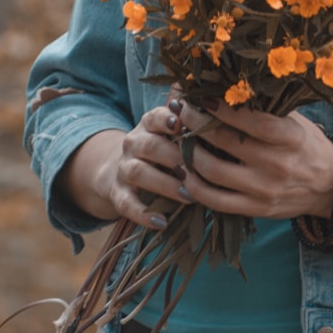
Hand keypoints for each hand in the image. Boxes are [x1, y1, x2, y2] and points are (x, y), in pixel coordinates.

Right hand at [60, 103, 191, 230]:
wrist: (116, 170)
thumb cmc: (159, 150)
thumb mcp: (169, 134)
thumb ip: (188, 126)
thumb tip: (215, 109)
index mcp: (148, 125)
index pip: (154, 116)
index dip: (166, 118)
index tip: (180, 123)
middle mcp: (134, 144)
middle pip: (149, 146)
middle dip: (175, 157)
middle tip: (202, 169)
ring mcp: (123, 169)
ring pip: (139, 173)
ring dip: (165, 184)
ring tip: (189, 196)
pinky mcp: (117, 194)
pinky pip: (126, 204)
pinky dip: (143, 215)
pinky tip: (161, 222)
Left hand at [171, 98, 332, 219]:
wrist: (331, 185)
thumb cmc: (307, 145)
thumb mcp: (295, 121)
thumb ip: (266, 109)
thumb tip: (225, 87)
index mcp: (290, 137)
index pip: (250, 120)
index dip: (221, 108)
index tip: (201, 97)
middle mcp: (277, 164)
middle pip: (224, 143)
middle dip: (195, 125)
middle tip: (180, 113)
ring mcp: (265, 190)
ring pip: (213, 172)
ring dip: (189, 154)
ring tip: (179, 140)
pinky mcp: (256, 209)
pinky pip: (215, 200)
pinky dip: (194, 187)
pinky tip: (184, 173)